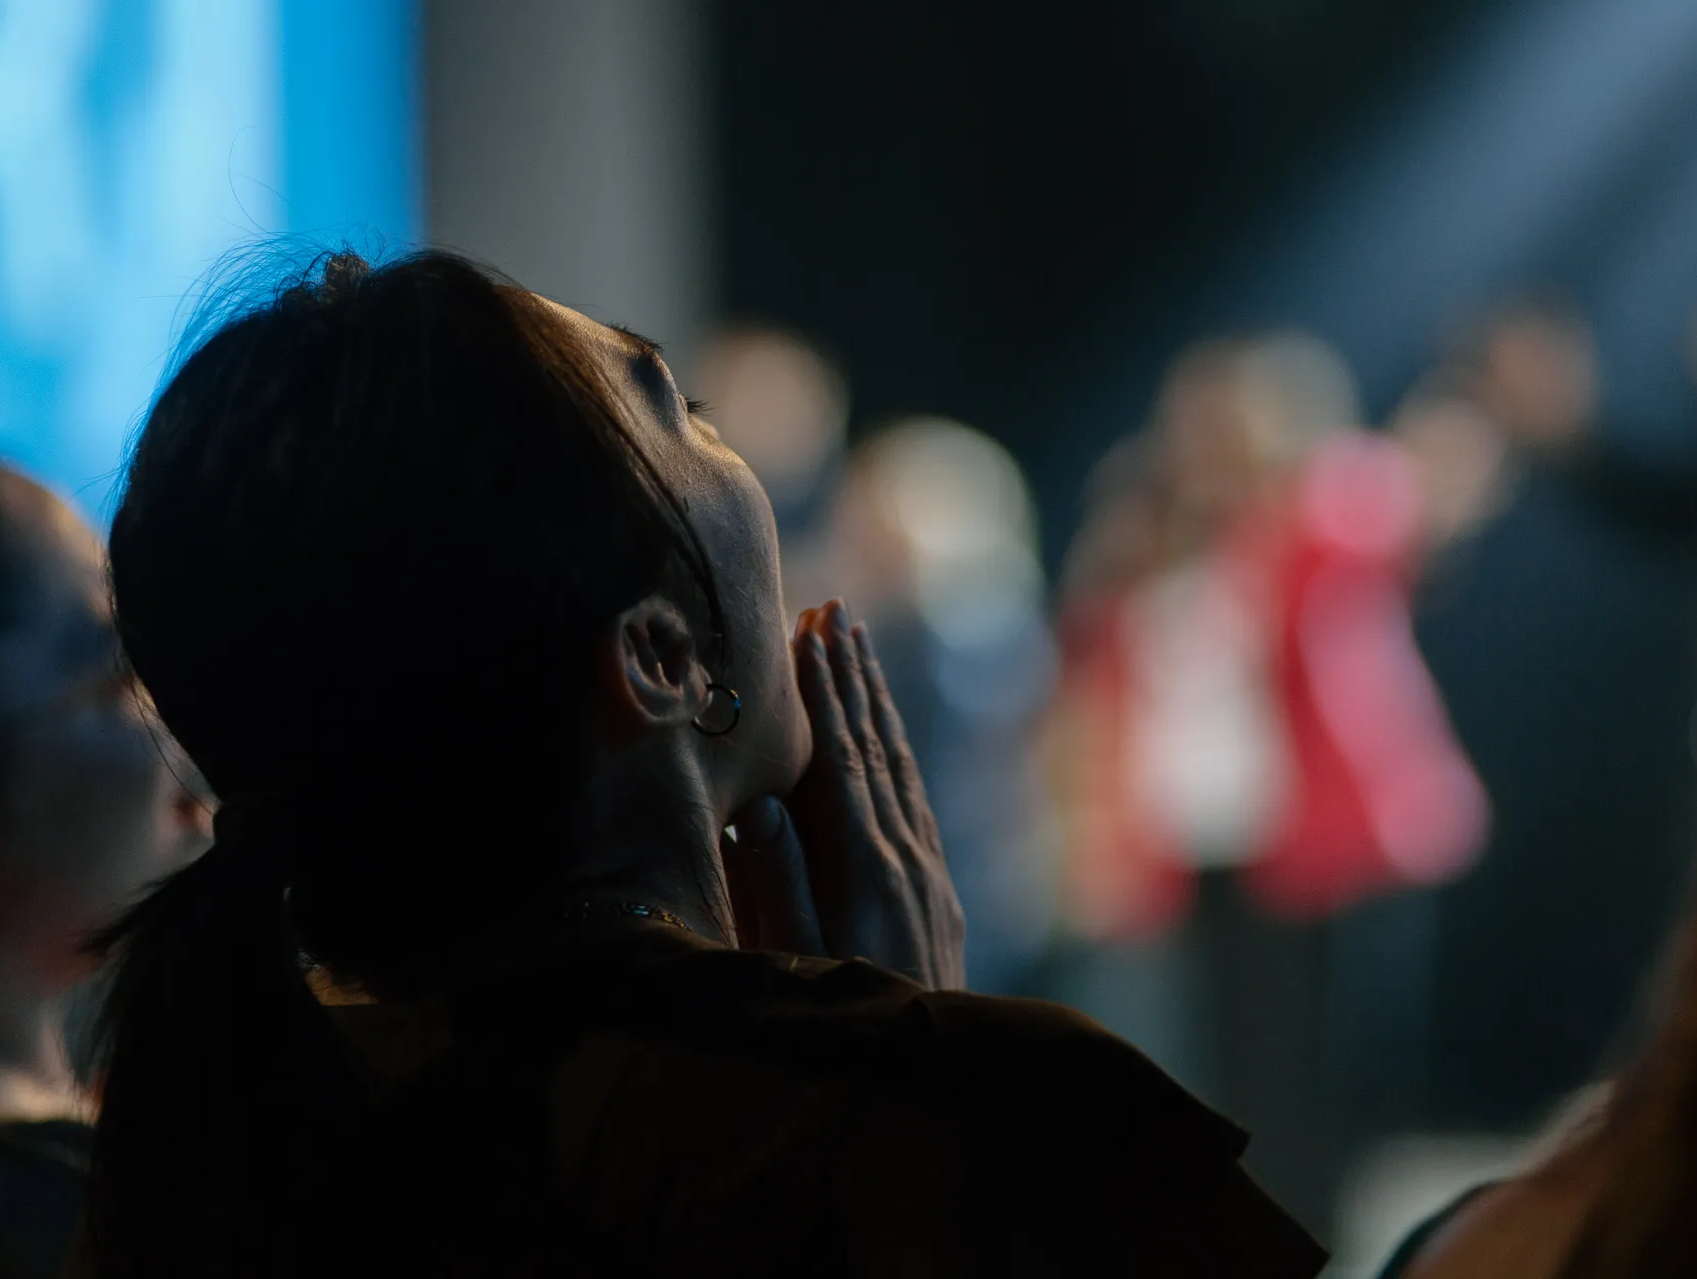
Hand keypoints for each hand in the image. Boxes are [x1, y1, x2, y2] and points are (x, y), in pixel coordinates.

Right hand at [721, 600, 966, 990]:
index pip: (840, 758)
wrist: (933, 1084)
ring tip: (859, 647)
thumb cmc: (839, 1027)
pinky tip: (887, 736)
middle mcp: (908, 856)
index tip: (806, 632)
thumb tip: (755, 801)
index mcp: (866, 865)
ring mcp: (930, 873)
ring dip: (878, 703)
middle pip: (877, 747)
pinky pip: (917, 801)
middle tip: (835, 611)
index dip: (822, 693)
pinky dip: (896, 752)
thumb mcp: (792, 959)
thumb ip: (776, 881)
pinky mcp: (940, 893)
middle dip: (852, 676)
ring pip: (902, 767)